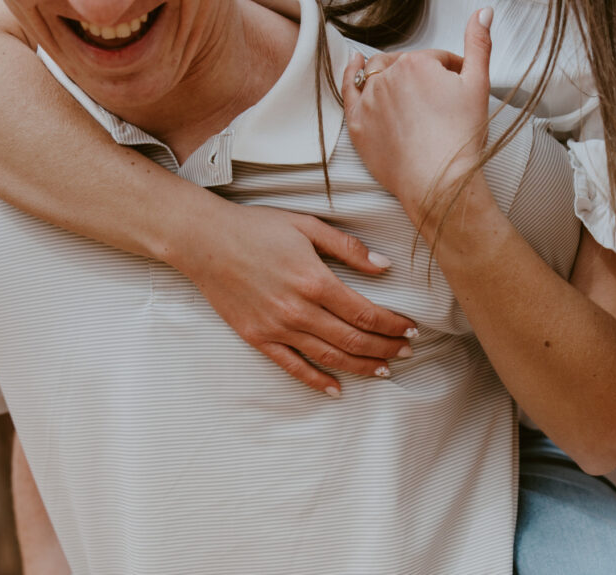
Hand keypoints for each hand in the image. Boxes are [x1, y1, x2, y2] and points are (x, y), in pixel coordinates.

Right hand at [172, 202, 417, 396]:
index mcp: (315, 281)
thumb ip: (348, 248)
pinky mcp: (257, 338)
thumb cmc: (256, 227)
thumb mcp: (307, 225)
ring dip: (361, 367)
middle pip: (353, 339)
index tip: (412, 330)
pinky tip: (337, 389)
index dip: (393, 325)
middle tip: (408, 352)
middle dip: (386, 349)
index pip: (365, 313)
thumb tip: (384, 267)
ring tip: (384, 371)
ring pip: (329, 357)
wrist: (203, 240)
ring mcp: (277, 328)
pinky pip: (293, 367)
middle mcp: (298, 310)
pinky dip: (317, 381)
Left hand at [342, 8, 493, 223]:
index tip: (460, 91)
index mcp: (417, 63)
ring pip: (378, 74)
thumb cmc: (461, 138)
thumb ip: (479, 44)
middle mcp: (388, 75)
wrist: (439, 183)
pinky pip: (350, 91)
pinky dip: (351, 74)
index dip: (452, 73)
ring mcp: (369, 100)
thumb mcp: (478, 85)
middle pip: (405, 65)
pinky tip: (355, 63)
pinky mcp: (358, 124)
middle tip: (437, 100)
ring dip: (391, 76)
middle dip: (420, 75)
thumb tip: (484, 11)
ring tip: (407, 91)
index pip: (436, 59)